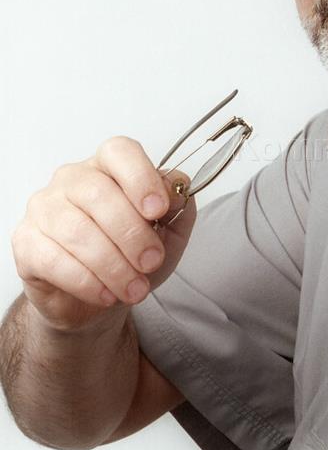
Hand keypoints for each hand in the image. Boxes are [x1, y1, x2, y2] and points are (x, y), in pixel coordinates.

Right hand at [11, 135, 196, 332]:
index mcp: (107, 167)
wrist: (98, 298)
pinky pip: (54, 259)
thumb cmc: (131, 255)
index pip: (119, 152)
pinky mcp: (26, 243)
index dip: (141, 178)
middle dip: (132, 234)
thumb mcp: (169, 231)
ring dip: (113, 266)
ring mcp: (44, 209)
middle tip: (152, 262)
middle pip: (99, 194)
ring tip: (135, 289)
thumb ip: (178, 205)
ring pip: (78, 231)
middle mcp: (71, 180)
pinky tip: (106, 294)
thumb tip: (178, 187)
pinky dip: (86, 281)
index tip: (158, 210)